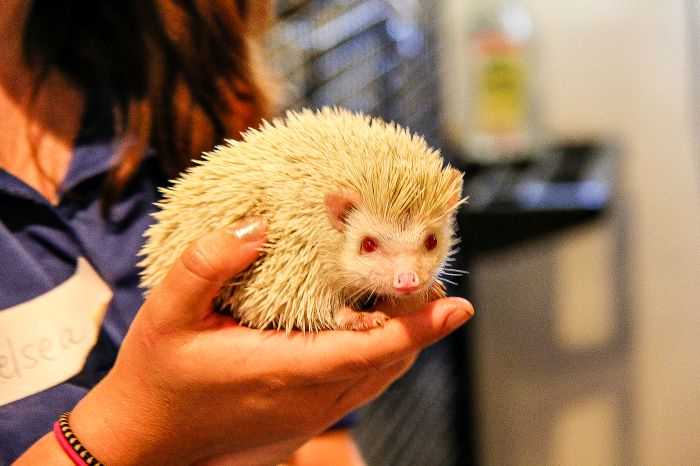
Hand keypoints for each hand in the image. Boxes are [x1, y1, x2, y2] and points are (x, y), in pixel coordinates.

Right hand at [65, 217, 473, 464]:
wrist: (147, 442)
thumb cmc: (157, 377)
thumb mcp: (166, 315)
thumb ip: (206, 264)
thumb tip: (256, 228)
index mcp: (283, 370)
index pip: (369, 350)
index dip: (419, 328)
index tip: (458, 304)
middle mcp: (308, 399)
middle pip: (388, 360)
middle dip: (419, 321)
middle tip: (429, 274)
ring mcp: (310, 415)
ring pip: (380, 376)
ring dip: (405, 338)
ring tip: (413, 294)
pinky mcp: (305, 421)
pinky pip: (361, 386)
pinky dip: (382, 354)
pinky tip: (377, 327)